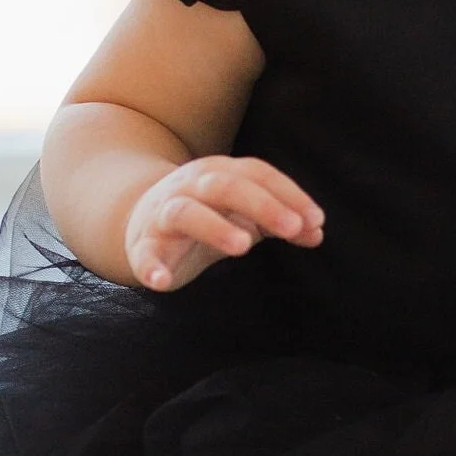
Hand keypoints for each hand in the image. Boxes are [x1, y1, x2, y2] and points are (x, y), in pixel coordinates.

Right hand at [126, 156, 322, 292]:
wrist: (138, 220)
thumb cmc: (204, 215)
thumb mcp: (243, 214)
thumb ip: (279, 222)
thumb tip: (317, 231)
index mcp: (219, 174)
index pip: (257, 174)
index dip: (288, 194)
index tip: (316, 219)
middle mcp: (190, 187)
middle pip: (224, 186)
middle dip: (261, 204)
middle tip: (291, 228)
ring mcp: (164, 214)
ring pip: (186, 212)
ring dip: (214, 226)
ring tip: (242, 246)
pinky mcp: (143, 245)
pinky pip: (145, 254)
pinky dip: (150, 266)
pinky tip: (162, 281)